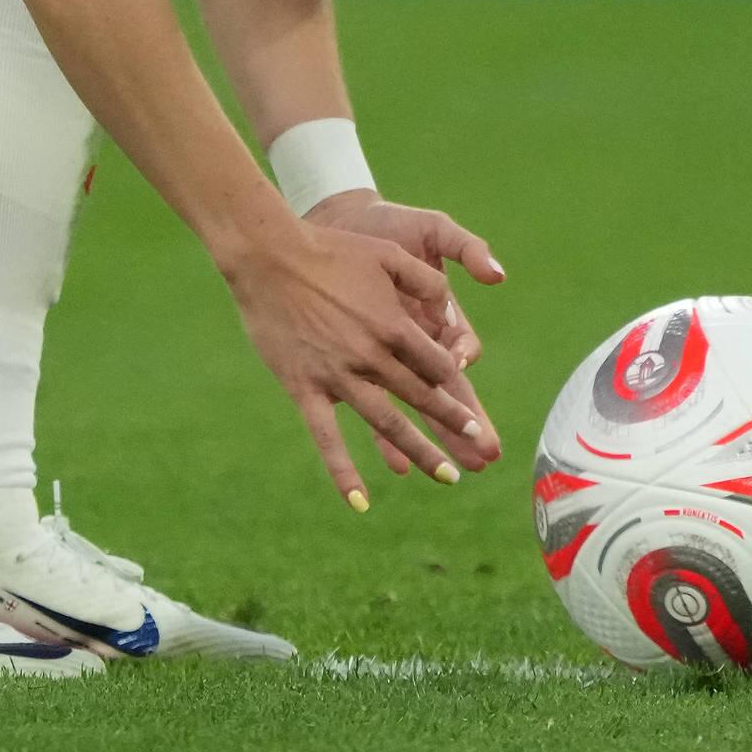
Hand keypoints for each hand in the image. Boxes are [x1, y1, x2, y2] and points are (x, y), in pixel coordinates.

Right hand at [222, 217, 501, 507]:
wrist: (270, 256)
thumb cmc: (332, 250)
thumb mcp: (388, 253)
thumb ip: (426, 280)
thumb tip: (452, 308)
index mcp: (395, 325)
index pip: (438, 365)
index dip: (455, 383)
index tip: (468, 400)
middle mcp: (372, 356)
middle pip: (422, 399)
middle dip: (455, 425)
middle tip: (481, 449)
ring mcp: (338, 376)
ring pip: (387, 424)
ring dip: (420, 451)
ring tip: (448, 476)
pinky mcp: (305, 388)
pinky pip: (327, 438)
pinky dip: (343, 471)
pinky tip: (360, 502)